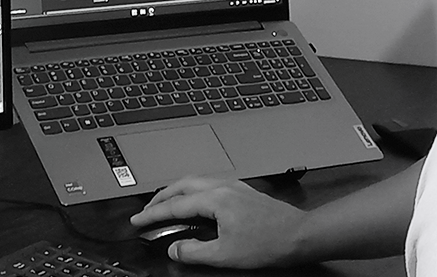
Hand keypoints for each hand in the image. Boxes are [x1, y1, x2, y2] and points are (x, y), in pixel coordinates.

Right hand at [130, 177, 307, 267]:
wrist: (299, 235)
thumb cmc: (269, 242)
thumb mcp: (224, 254)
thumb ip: (194, 251)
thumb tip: (174, 249)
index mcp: (215, 199)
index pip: (175, 205)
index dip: (152, 215)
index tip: (138, 222)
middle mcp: (223, 187)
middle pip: (181, 185)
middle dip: (160, 198)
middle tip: (147, 212)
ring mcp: (234, 186)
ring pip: (195, 181)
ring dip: (176, 192)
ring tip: (165, 205)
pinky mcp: (242, 191)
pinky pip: (208, 184)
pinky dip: (192, 191)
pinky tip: (194, 202)